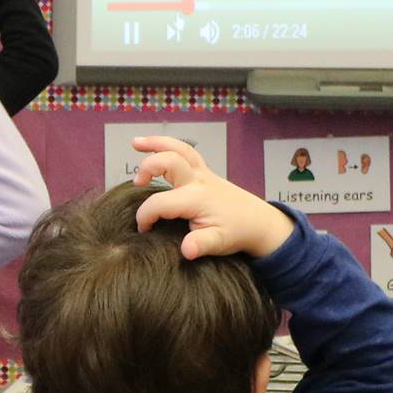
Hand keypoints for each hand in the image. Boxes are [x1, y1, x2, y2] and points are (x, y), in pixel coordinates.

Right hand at [132, 138, 294, 260]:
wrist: (257, 222)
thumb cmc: (237, 232)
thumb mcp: (219, 243)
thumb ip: (201, 245)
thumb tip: (186, 251)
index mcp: (197, 199)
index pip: (160, 203)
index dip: (145, 216)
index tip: (143, 230)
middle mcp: (198, 180)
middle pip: (170, 160)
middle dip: (149, 167)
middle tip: (137, 183)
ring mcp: (202, 172)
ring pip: (179, 148)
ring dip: (156, 143)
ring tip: (135, 142)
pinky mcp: (204, 171)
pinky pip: (185, 151)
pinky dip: (168, 145)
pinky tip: (154, 145)